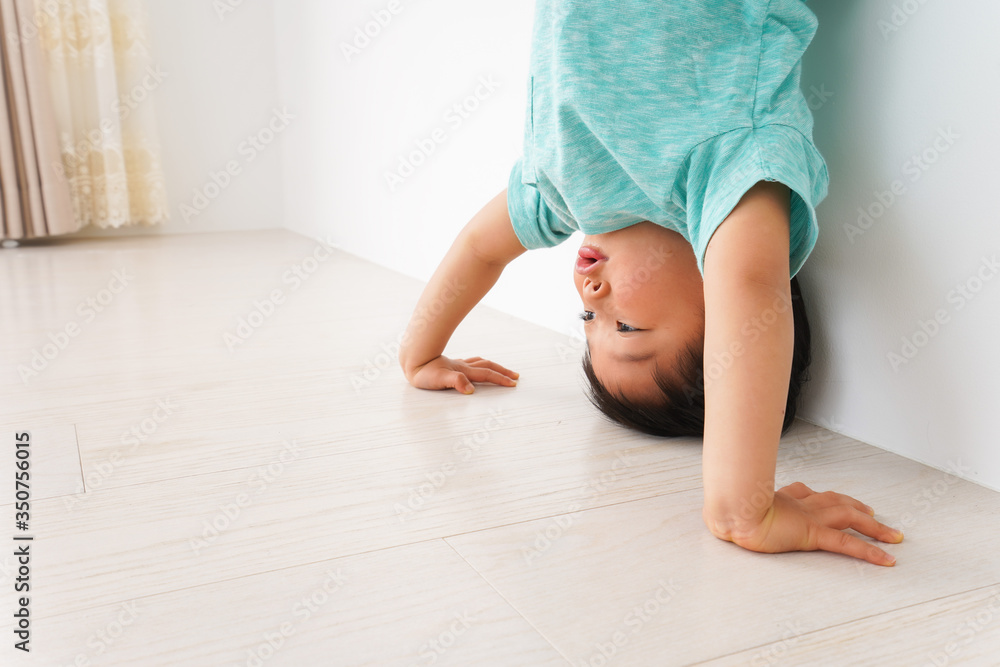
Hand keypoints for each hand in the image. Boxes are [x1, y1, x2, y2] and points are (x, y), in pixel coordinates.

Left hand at [404, 355, 518, 393]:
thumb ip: (456, 382)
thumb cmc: (423, 373)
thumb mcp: (439, 380)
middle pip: (488, 367)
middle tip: (516, 377)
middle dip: (502, 372)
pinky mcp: (452, 365)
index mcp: (463, 371)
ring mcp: (458, 364)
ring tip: (502, 370)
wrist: (413, 360)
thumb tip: (470, 389)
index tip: (513, 384)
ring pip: (481, 363)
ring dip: (494, 367)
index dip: (500, 379)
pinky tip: (478, 365)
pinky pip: (471, 362)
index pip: (486, 374)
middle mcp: (463, 366)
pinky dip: (480, 364)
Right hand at [716, 482, 903, 565]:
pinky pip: (847, 543)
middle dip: (857, 506)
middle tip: (873, 513)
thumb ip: (734, 509)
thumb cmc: (727, 511)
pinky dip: (870, 552)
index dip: (824, 497)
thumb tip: (720, 513)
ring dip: (875, 527)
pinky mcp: (812, 533)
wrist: (729, 512)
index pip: (808, 493)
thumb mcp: (730, 508)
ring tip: (893, 535)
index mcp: (780, 497)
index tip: (833, 499)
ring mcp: (808, 516)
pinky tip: (886, 559)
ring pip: (850, 517)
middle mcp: (799, 503)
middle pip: (836, 501)